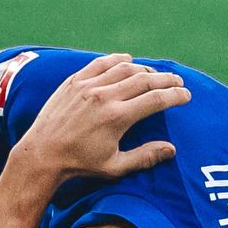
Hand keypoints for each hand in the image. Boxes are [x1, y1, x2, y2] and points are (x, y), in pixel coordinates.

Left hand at [16, 53, 189, 181]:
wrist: (42, 154)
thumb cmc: (79, 164)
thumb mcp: (114, 167)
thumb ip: (144, 157)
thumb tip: (171, 149)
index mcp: (117, 118)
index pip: (156, 100)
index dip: (175, 95)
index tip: (186, 95)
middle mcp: (104, 97)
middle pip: (144, 79)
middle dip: (165, 79)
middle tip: (177, 81)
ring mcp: (87, 86)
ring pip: (123, 68)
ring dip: (144, 69)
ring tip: (155, 75)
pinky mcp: (73, 81)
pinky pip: (100, 63)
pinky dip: (116, 59)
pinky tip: (127, 60)